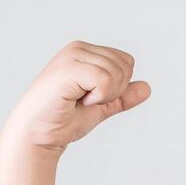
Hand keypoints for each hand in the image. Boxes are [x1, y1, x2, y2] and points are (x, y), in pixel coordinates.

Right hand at [2, 40, 150, 152]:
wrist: (38, 135)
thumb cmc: (63, 121)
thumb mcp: (101, 107)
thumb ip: (122, 96)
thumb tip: (147, 88)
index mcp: (86, 52)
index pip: (126, 61)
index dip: (118, 86)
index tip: (92, 97)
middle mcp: (79, 48)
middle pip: (126, 65)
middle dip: (114, 90)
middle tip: (86, 100)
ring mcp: (73, 56)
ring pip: (117, 73)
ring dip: (104, 95)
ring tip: (79, 100)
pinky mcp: (69, 68)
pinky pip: (105, 80)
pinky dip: (98, 97)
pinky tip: (77, 100)